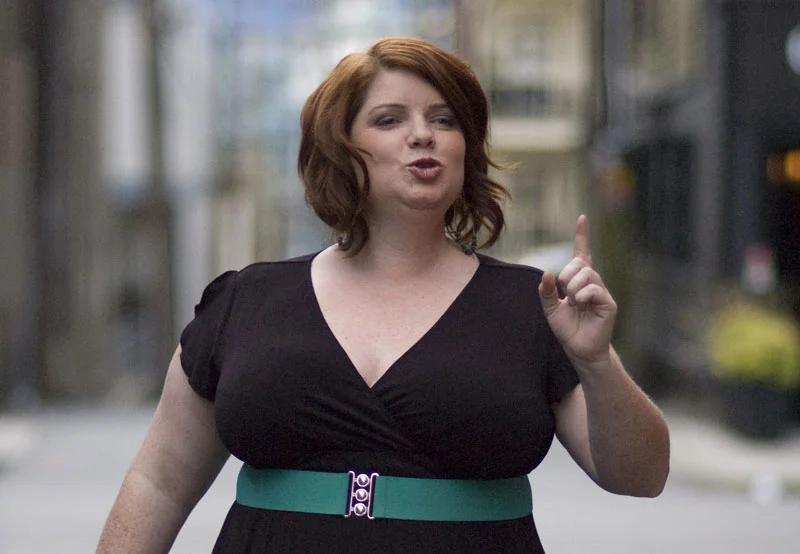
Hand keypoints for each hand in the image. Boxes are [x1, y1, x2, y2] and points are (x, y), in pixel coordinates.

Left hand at [538, 215, 616, 366]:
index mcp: (579, 281)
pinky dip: (583, 295)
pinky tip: (580, 305)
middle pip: (579, 264)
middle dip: (566, 276)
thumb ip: (545, 291)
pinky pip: (594, 289)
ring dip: (573, 287)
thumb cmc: (567, 329)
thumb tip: (547, 273)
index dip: (582, 236)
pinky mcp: (608, 304)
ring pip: (587, 274)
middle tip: (565, 295)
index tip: (582, 218)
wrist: (579, 350)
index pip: (582, 254)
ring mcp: (602, 292)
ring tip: (573, 303)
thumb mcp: (550, 309)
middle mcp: (592, 283)